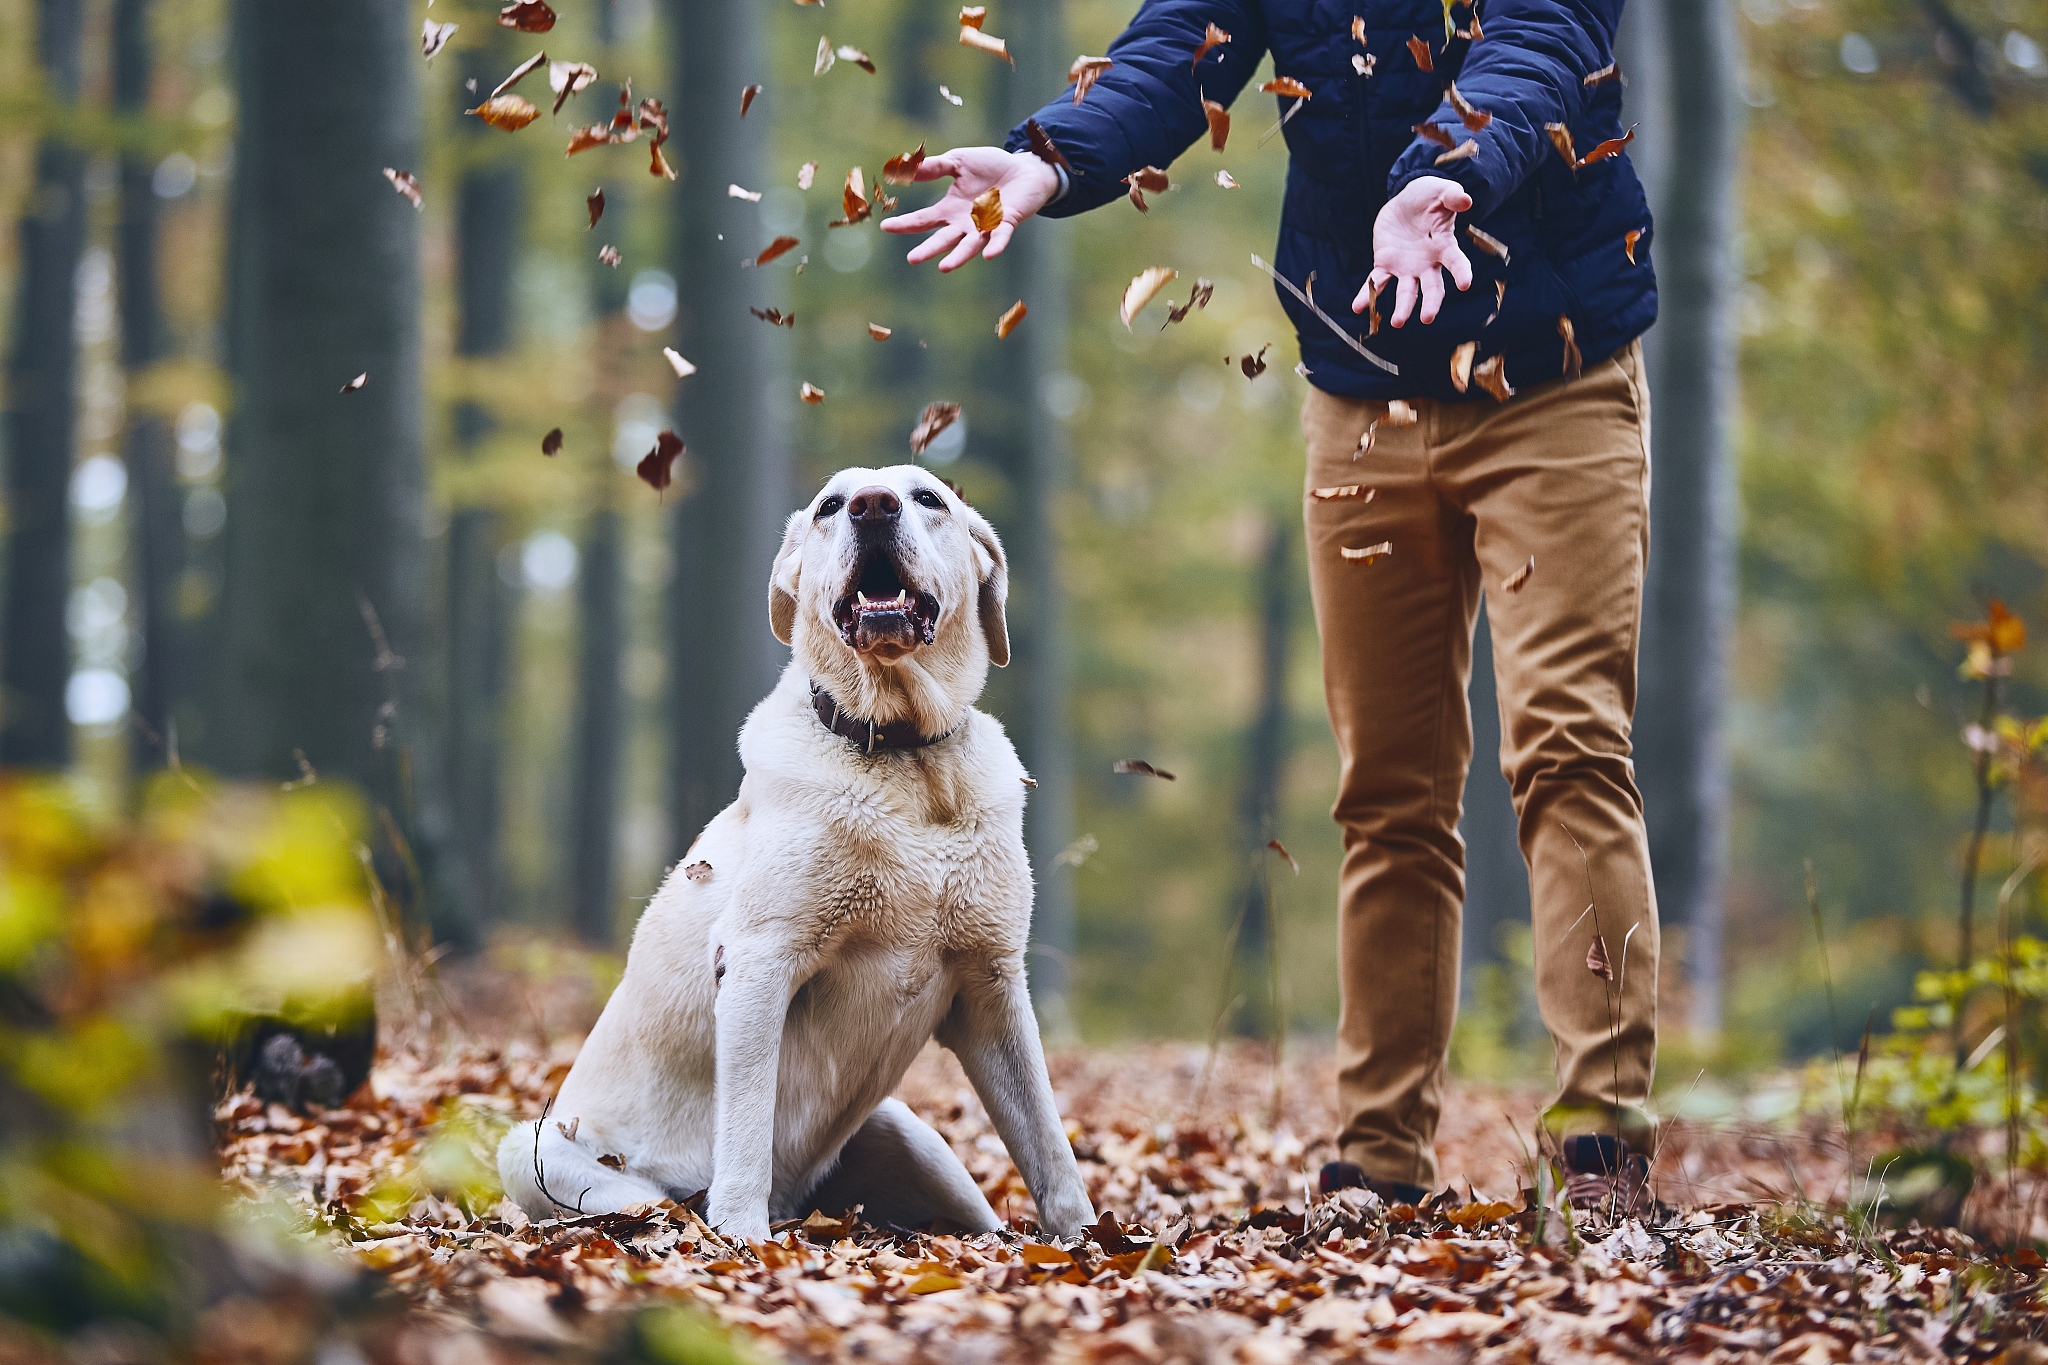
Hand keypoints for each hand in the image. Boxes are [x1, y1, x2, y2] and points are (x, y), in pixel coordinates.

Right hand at [879, 146, 1060, 271]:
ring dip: (958, 257)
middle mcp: (965, 223)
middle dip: (929, 249)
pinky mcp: (1007, 222)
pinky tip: (989, 254)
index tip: (885, 226)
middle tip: (912, 259)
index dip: (906, 224)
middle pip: (944, 239)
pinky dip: (995, 245)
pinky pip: (1000, 237)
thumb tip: (906, 167)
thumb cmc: (990, 167)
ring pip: (970, 245)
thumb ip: (935, 167)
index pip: (924, 219)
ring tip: (944, 268)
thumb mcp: (958, 162)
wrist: (1023, 169)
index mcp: (950, 210)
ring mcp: (986, 226)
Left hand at [1355, 176, 1474, 326]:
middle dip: (1430, 303)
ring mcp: (1406, 267)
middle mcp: (1427, 263)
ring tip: (1397, 322)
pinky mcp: (1385, 264)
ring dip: (1402, 308)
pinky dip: (1367, 295)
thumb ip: (1452, 196)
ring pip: (1406, 292)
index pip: (1456, 262)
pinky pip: (1376, 283)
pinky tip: (1357, 307)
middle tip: (1427, 318)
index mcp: (1444, 246)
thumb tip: (1465, 199)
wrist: (1405, 201)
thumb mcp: (1440, 192)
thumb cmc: (1429, 196)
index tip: (1465, 284)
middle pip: (1432, 288)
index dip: (1461, 273)